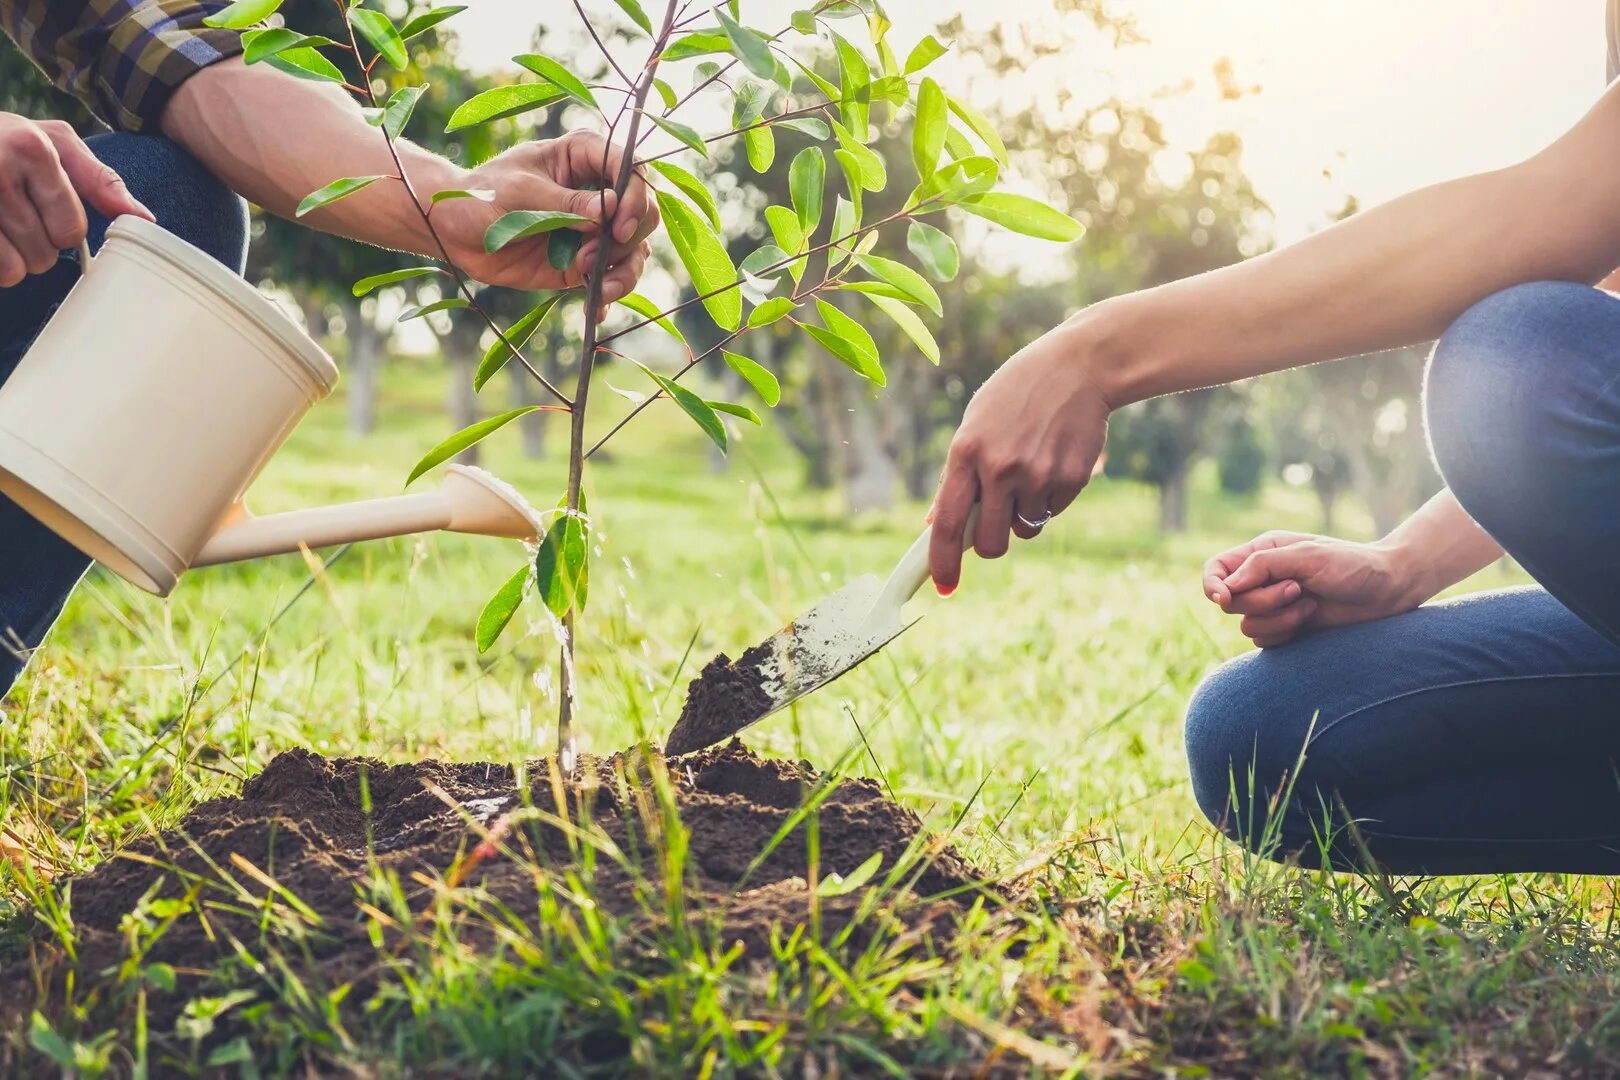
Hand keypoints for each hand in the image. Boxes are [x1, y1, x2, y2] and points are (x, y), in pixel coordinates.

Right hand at [0, 114, 151, 285]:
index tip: (46, 211)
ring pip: (15, 269)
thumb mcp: (54, 141)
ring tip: (1, 226)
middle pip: (45, 255)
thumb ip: (100, 180)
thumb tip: (144, 219)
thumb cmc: (7, 139)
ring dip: (13, 259)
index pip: (71, 229)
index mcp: (32, 149)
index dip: (63, 230)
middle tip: (17, 216)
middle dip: (37, 245)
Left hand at [432, 130, 657, 305]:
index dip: (635, 196)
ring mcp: (595, 229)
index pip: (631, 168)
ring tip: (593, 284)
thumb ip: (566, 203)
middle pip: (644, 212)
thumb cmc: (483, 196)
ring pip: (636, 249)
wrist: (457, 232)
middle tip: (594, 255)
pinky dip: (608, 295)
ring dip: (624, 272)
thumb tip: (609, 210)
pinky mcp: (586, 261)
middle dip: (628, 237)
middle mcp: (598, 192)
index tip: (618, 225)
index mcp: (584, 156)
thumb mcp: (521, 193)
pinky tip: (594, 308)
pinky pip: (613, 279)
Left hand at [927, 318, 1109, 593]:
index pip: (949, 523)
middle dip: (993, 545)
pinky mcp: (1070, 478)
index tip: (943, 587)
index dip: (942, 562)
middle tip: (998, 525)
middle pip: (992, 543)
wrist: (1078, 367)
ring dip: (1026, 514)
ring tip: (1031, 470)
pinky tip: (1054, 460)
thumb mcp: (976, 423)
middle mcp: (1000, 467)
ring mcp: (1037, 474)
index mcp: (967, 452)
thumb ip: (956, 474)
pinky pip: (1053, 512)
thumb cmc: (1017, 396)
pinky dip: (1051, 499)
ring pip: (1026, 529)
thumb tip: (936, 523)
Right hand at [1203, 531, 1428, 647]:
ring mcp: (1273, 606)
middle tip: (1295, 590)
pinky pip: (1264, 641)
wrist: (1388, 590)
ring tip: (1310, 606)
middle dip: (1261, 601)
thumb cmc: (1352, 566)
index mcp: (1262, 553)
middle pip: (1230, 602)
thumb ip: (1262, 566)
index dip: (1212, 585)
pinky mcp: (1286, 629)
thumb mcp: (1307, 556)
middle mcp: (1262, 579)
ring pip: (1247, 624)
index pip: (1216, 569)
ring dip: (1279, 619)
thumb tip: (1226, 587)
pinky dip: (1285, 633)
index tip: (1224, 599)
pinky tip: (1310, 620)